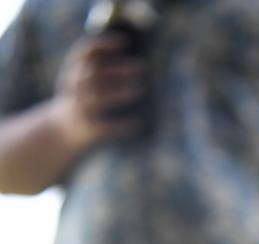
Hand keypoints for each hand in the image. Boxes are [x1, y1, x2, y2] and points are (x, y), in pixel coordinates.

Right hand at [53, 35, 146, 151]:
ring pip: (99, 98)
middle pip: (94, 73)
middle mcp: (74, 87)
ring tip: (139, 89)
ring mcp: (80, 108)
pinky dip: (122, 125)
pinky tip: (138, 123)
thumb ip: (99, 65)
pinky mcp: (87, 128)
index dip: (104, 44)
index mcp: (73, 71)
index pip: (85, 52)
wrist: (62, 131)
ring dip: (120, 92)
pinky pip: (106, 126)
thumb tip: (130, 55)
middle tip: (142, 66)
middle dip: (118, 68)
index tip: (126, 42)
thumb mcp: (82, 79)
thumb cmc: (82, 99)